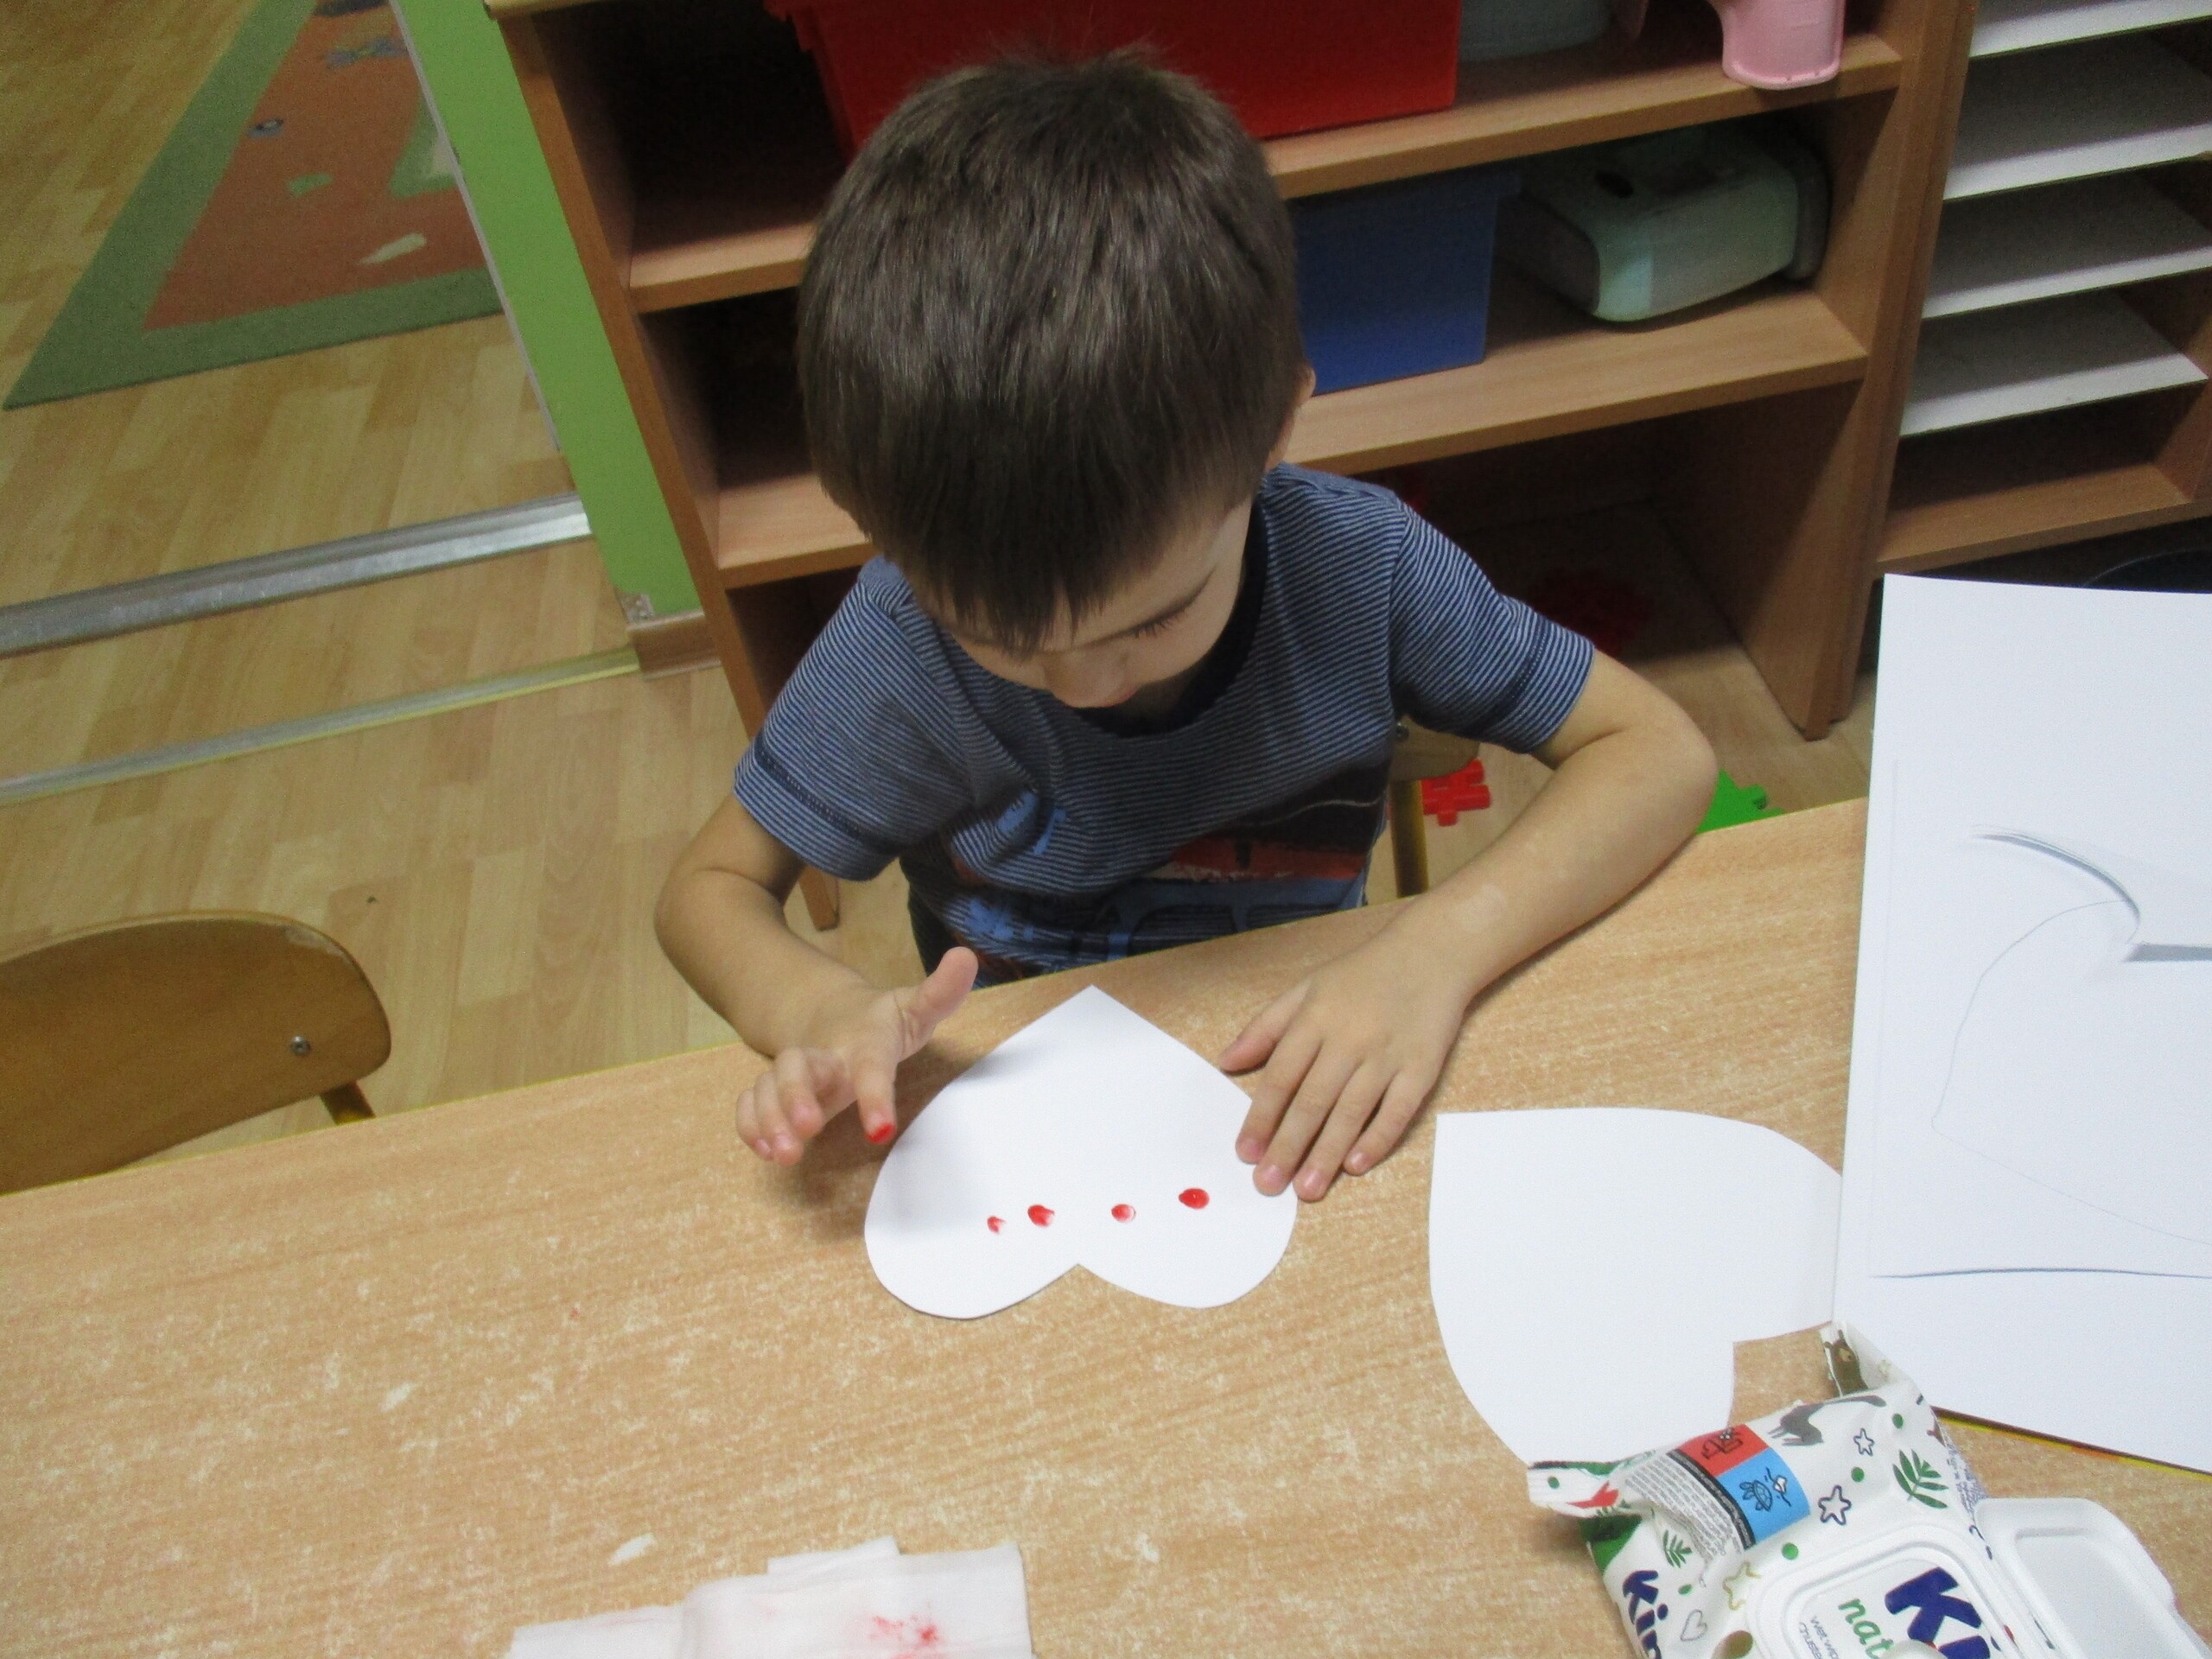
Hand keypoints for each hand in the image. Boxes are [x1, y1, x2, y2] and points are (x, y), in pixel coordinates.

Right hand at [736, 948, 976, 1164]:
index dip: (876, 1096)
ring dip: (769, 1119)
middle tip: (809, 1126)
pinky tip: (767, 1150)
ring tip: (784, 1154)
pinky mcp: (775, 1091)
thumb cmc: (880, 1022)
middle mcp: (824, 1057)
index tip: (881, 1130)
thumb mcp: (914, 1008)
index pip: (870, 1066)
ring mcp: (795, 1074)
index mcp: (864, 1041)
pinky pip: (750, 1103)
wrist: (830, 1013)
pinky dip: (751, 1124)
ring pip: (767, 1088)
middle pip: (796, 1067)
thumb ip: (940, 992)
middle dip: (795, 1095)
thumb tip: (966, 957)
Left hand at [1219, 917, 1476, 1200]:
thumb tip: (1225, 1062)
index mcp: (1315, 1019)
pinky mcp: (1422, 1066)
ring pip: (1351, 1111)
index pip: (1280, 1077)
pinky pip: (1398, 1109)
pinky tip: (1357, 1164)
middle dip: (1288, 1146)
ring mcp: (1387, 1054)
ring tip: (1307, 1189)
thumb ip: (1264, 1028)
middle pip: (1312, 1100)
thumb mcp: (1305, 989)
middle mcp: (1349, 1038)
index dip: (1261, 1118)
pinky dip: (1378, 1137)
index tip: (1246, 1153)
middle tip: (1269, 1184)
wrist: (1430, 954)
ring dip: (1327, 1153)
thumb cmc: (1361, 975)